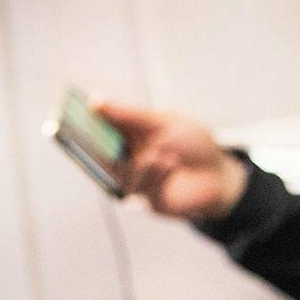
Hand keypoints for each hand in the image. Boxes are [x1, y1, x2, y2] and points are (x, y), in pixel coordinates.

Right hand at [94, 100, 248, 219]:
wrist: (220, 176)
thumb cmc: (194, 146)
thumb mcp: (164, 122)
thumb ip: (130, 114)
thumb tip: (95, 100)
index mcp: (129, 134)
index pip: (99, 125)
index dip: (86, 119)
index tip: (78, 109)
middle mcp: (126, 157)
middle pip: (99, 150)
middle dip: (100, 144)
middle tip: (102, 138)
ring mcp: (134, 179)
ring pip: (119, 172)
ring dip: (141, 163)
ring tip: (161, 155)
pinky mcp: (146, 200)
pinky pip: (139, 187)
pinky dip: (155, 175)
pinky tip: (170, 165)